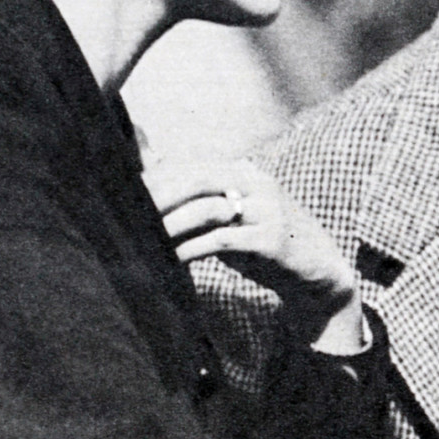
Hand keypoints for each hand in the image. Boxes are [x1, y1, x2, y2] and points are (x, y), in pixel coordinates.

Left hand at [142, 156, 365, 353]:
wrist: (316, 270)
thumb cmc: (263, 243)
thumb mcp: (231, 217)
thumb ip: (198, 201)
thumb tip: (152, 175)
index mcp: (244, 172)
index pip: (191, 167)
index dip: (156, 180)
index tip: (123, 195)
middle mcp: (257, 183)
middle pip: (197, 180)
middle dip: (159, 197)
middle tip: (127, 215)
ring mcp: (267, 210)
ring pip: (207, 209)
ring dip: (171, 225)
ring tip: (143, 240)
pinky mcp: (272, 239)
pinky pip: (223, 240)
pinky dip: (192, 248)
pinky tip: (171, 260)